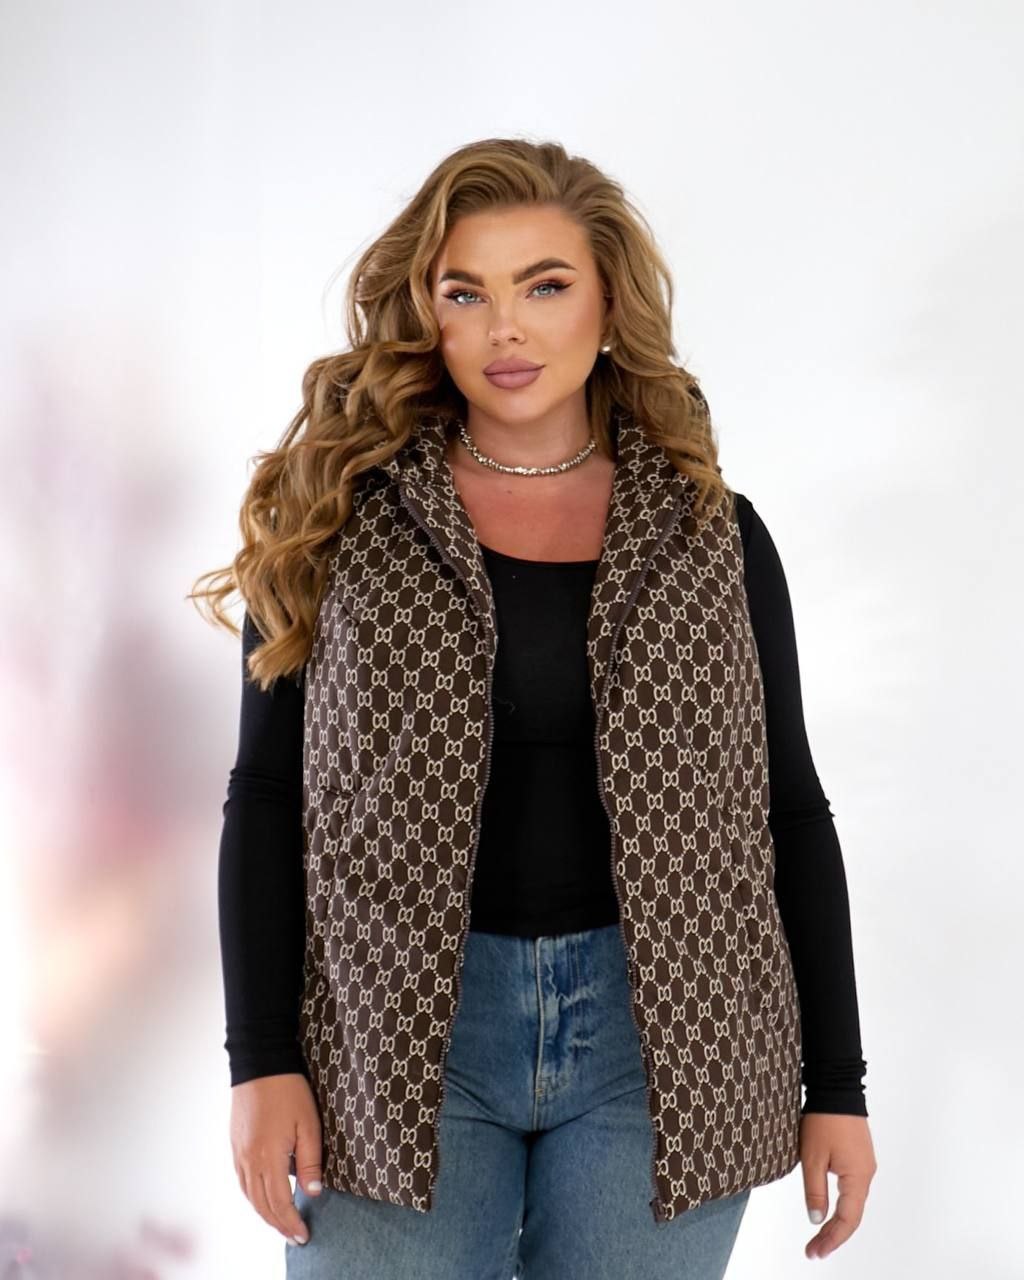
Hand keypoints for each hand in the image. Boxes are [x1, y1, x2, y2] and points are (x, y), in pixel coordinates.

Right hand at [230, 1072, 323, 1246]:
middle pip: (262, 1204)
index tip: (303, 1236)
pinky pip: (242, 1181)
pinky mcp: (235, 1145)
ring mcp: (239, 1153)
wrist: (260, 1063)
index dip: (290, 1223)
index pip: (279, 1203)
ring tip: (282, 1223)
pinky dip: (253, 1197)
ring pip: (249, 1195)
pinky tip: (263, 1199)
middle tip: (295, 1237)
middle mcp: (249, 1160)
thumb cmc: (289, 1090)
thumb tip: (313, 1194)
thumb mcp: (309, 1124)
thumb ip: (311, 1162)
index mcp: (269, 1157)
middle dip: (279, 1224)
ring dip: (265, 1213)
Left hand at [799, 1113, 875, 1259]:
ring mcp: (865, 1165)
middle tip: (814, 1251)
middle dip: (833, 1235)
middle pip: (853, 1215)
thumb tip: (816, 1221)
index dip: (831, 1239)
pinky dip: (842, 1204)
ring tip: (819, 1237)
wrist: (836, 1088)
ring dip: (838, 1221)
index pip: (847, 1220)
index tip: (814, 1253)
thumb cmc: (824, 1120)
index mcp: (858, 1178)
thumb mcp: (812, 1157)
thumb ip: (815, 1191)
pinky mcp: (859, 1156)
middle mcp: (866, 1174)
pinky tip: (830, 1210)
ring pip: (853, 1202)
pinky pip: (853, 1188)